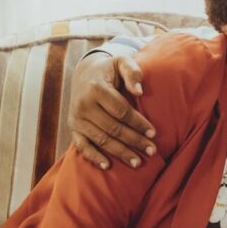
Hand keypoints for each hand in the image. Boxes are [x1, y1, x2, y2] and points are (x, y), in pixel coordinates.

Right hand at [68, 51, 155, 168]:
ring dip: (120, 152)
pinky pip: (82, 146)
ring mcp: (76, 118)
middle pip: (113, 128)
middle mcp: (83, 105)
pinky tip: (108, 166)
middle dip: (134, 141)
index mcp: (96, 88)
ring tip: (138, 162)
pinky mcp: (73, 128)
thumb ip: (133, 72)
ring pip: (101, 139)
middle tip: (152, 151)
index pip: (121, 111)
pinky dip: (93, 157)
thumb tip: (139, 91)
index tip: (153, 133)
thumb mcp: (122, 62)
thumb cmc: (109, 70)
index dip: (138, 123)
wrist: (84, 74)